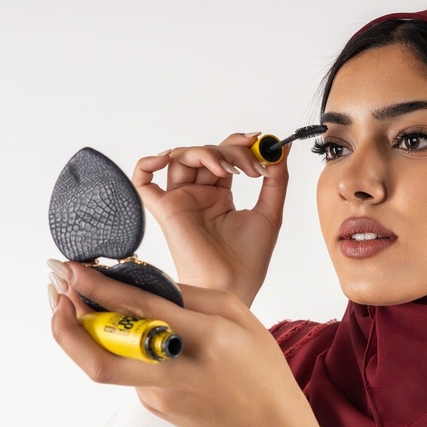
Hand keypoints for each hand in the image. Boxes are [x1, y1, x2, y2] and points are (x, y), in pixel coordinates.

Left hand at [48, 259, 321, 426]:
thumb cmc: (258, 367)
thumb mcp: (239, 316)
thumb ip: (191, 296)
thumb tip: (142, 282)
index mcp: (205, 340)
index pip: (140, 311)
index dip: (99, 289)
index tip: (73, 270)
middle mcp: (175, 373)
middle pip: (100, 359)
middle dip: (66, 327)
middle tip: (53, 293)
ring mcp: (158, 395)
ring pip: (108, 361)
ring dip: (84, 333)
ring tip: (71, 302)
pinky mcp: (152, 406)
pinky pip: (126, 369)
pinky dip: (116, 346)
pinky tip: (123, 330)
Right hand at [132, 133, 288, 306]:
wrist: (232, 285)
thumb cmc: (248, 260)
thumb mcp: (271, 212)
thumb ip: (277, 179)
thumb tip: (283, 148)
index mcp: (220, 197)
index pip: (224, 157)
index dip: (238, 145)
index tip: (259, 141)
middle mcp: (198, 196)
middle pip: (204, 154)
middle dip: (229, 150)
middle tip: (250, 164)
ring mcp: (181, 201)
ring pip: (181, 158)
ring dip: (205, 153)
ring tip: (229, 169)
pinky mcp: (165, 210)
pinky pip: (142, 180)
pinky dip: (149, 162)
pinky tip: (168, 158)